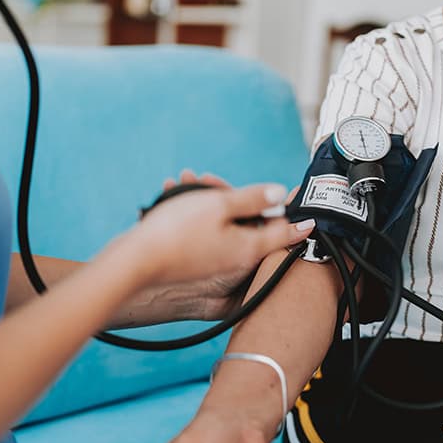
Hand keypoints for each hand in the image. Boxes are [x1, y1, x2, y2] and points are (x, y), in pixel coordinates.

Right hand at [158, 171, 306, 319]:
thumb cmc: (177, 233)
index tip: (307, 212)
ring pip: (225, 225)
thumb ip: (254, 199)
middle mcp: (238, 259)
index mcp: (250, 247)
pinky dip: (197, 215)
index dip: (297, 217)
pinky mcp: (199, 263)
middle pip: (251, 224)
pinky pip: (207, 234)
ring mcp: (217, 263)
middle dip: (235, 197)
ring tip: (185, 182)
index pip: (285, 232)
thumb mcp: (220, 206)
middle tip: (209, 179)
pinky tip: (174, 197)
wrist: (135, 263)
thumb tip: (280, 194)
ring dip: (210, 201)